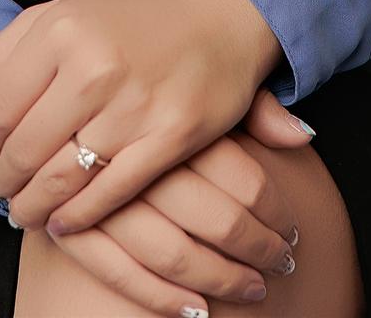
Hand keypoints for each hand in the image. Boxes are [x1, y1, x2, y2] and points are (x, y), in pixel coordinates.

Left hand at [0, 0, 286, 229]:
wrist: (218, 14)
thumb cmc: (128, 19)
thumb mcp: (57, 16)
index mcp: (63, 27)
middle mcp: (96, 63)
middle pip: (25, 148)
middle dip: (7, 181)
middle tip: (5, 192)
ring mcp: (135, 102)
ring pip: (62, 178)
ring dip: (34, 206)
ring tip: (27, 212)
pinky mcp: (171, 135)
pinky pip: (110, 192)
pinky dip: (78, 216)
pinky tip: (65, 220)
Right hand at [37, 93, 305, 316]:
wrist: (67, 75)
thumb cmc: (151, 82)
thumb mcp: (205, 79)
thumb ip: (254, 106)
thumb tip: (303, 136)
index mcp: (178, 117)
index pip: (244, 180)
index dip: (274, 212)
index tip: (293, 228)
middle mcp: (142, 156)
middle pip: (218, 220)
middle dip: (258, 249)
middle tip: (283, 261)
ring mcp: (104, 194)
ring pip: (173, 253)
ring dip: (219, 280)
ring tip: (253, 289)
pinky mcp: (72, 223)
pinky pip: (121, 273)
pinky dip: (161, 297)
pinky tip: (196, 309)